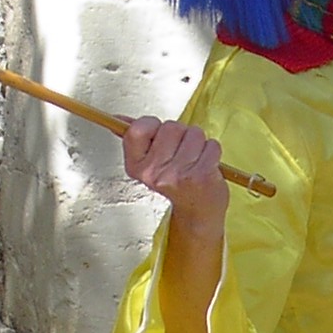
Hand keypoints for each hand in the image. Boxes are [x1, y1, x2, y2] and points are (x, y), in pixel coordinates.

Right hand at [123, 118, 228, 238]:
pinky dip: (212, 152)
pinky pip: (211, 145)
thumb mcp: (150, 164)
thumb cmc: (176, 185)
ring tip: (194, 161)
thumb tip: (121, 119)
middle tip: (181, 155)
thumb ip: (137, 140)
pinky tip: (206, 166)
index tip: (160, 138)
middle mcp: (154, 173)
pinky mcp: (201, 176)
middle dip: (180, 135)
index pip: (138, 128)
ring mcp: (178, 175)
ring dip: (199, 143)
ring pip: (194, 133)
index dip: (154, 126)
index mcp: (137, 167)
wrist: (197, 213)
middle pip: (171, 126)